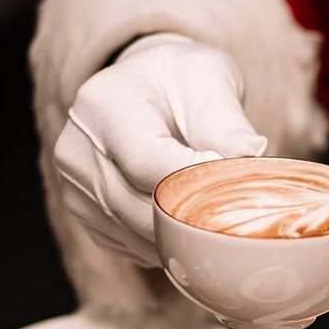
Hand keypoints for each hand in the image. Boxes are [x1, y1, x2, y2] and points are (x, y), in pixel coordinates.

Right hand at [54, 33, 268, 264]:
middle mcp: (76, 149)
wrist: (145, 91)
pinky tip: (188, 219)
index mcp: (103, 105)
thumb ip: (226, 120)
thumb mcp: (208, 80)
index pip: (148, 163)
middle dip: (195, 214)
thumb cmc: (179, 80)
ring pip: (139, 237)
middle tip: (237, 209)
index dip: (195, 181)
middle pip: (141, 209)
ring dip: (185, 233)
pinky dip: (168, 242)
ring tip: (216, 212)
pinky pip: (134, 247)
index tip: (233, 181)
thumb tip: (252, 154)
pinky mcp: (86, 216)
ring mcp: (75, 187)